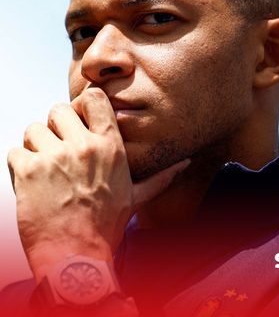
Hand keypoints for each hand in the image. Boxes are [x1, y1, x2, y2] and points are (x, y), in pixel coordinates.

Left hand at [7, 87, 188, 281]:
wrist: (76, 255)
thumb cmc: (105, 227)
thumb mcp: (136, 197)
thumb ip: (161, 176)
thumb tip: (185, 164)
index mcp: (111, 147)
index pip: (94, 99)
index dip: (81, 106)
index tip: (78, 122)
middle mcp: (84, 147)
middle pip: (57, 110)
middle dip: (54, 127)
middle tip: (57, 151)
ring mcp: (55, 157)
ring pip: (33, 130)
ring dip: (34, 147)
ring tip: (45, 171)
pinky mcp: (28, 170)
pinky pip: (15, 153)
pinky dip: (19, 167)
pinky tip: (32, 185)